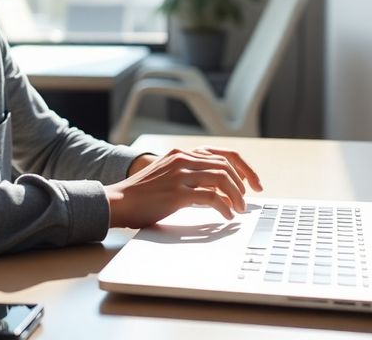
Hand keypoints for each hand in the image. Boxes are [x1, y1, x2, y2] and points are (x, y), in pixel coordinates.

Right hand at [105, 146, 261, 228]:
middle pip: (225, 166)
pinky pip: (211, 198)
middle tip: (246, 201)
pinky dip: (224, 208)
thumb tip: (218, 191)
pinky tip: (226, 216)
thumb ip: (189, 176)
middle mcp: (182, 160)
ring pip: (222, 179)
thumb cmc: (143, 195)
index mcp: (181, 154)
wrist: (119, 201)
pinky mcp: (177, 193)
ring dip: (236, 196)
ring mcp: (180, 175)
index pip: (222, 155)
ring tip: (239, 209)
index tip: (252, 184)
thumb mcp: (167, 176)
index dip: (242, 169)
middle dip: (241, 184)